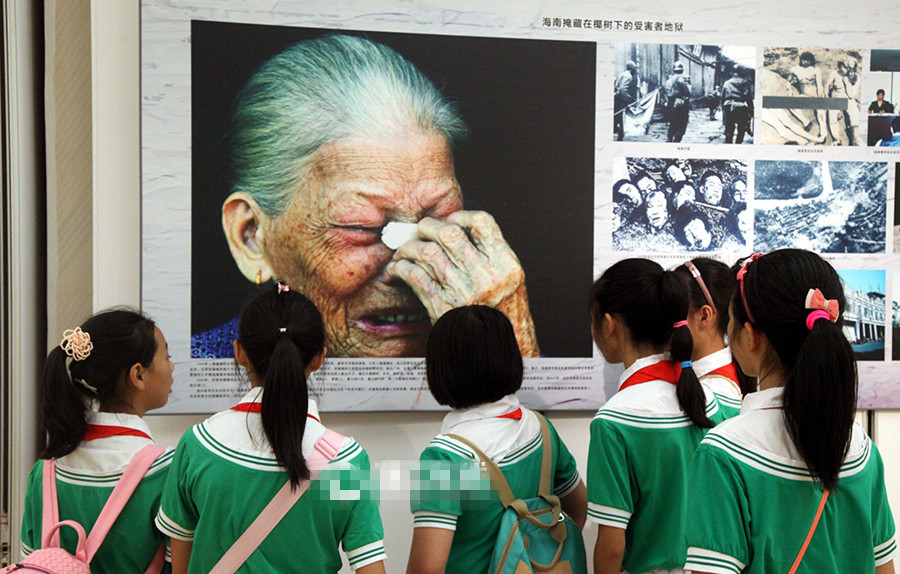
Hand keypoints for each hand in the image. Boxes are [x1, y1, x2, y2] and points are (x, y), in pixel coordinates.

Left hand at [386, 210, 539, 356]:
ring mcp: (464, 293)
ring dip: (409, 248)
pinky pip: (415, 277)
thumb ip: (488, 256)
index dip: (461, 215)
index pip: (482, 223)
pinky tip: (398, 270)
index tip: (449, 221)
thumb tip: (455, 230)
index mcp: (506, 265)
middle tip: (419, 233)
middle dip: (427, 228)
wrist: (504, 355)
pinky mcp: (443, 308)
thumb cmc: (504, 318)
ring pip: (428, 252)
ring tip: (404, 252)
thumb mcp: (509, 282)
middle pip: (449, 233)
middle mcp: (487, 277)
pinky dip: (401, 269)